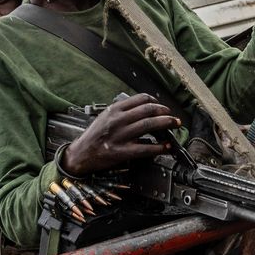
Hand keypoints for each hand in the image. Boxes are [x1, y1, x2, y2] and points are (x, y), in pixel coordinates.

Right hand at [60, 93, 181, 175]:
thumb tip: (145, 109)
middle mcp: (117, 120)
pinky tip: (165, 146)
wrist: (80, 155)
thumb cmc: (93, 136)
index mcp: (114, 110)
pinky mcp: (121, 152)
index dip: (156, 102)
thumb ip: (122, 112)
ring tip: (174, 125)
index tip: (163, 107)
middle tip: (173, 117)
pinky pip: (144, 148)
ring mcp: (119, 136)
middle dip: (165, 112)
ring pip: (149, 125)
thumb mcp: (104, 117)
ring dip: (166, 124)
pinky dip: (158, 147)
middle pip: (148, 110)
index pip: (140, 99)